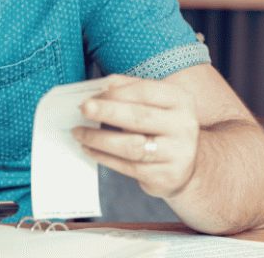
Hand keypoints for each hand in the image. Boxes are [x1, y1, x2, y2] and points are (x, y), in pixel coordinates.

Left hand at [70, 74, 200, 198]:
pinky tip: (89, 149)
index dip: (116, 93)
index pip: (145, 91)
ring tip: (78, 133)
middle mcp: (183, 125)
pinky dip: (104, 157)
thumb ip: (128, 90)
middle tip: (84, 108)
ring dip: (99, 139)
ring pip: (131, 146)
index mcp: (180, 100)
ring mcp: (178, 153)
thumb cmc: (160, 126)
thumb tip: (98, 87)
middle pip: (139, 117)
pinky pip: (128, 166)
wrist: (184, 164)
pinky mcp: (166, 176)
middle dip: (107, 112)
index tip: (92, 95)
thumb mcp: (153, 103)